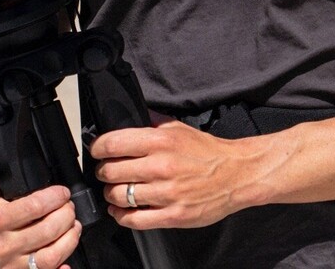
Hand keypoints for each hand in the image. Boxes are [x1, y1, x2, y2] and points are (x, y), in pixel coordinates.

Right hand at [0, 165, 82, 268]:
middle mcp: (1, 244)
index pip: (32, 207)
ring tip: (72, 223)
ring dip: (69, 236)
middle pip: (47, 229)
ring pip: (51, 254)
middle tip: (68, 205)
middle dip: (65, 213)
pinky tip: (66, 246)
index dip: (53, 197)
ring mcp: (12, 263)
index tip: (62, 192)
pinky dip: (64, 259)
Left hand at [91, 118, 259, 229]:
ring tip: (116, 191)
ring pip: (119, 196)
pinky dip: (121, 216)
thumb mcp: (179, 128)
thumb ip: (152, 121)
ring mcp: (167, 193)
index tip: (97, 151)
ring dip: (111, 194)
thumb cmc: (208, 152)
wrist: (237, 174)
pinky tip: (122, 210)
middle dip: (103, 172)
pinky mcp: (173, 215)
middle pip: (111, 172)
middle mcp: (161, 166)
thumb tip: (128, 114)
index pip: (112, 143)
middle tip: (107, 172)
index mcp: (160, 141)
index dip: (98, 148)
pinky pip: (134, 220)